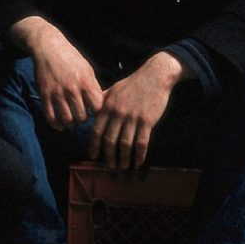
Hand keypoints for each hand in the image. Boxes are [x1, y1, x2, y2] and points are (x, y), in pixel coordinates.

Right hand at [9, 16, 102, 130]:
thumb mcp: (87, 69)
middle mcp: (72, 89)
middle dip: (82, 120)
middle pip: (82, 117)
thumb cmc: (70, 57)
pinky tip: (58, 125)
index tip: (94, 114)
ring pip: (67, 119)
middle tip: (81, 118)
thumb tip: (100, 104)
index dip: (98, 114)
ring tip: (71, 122)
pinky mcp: (44, 93)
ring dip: (70, 124)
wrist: (48, 47)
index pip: (97, 109)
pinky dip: (55, 124)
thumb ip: (94, 87)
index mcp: (86, 83)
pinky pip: (49, 115)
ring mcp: (57, 92)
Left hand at [89, 52, 188, 169]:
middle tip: (109, 166)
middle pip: (110, 139)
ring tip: (122, 167)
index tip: (92, 155)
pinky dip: (139, 154)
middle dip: (108, 155)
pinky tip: (138, 162)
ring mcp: (132, 118)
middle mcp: (118, 113)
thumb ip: (101, 101)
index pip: (97, 130)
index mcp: (107, 106)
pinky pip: (142, 142)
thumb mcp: (113, 89)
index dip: (94, 145)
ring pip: (125, 143)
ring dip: (123, 158)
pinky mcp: (147, 121)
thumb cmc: (132, 83)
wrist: (153, 76)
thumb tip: (91, 111)